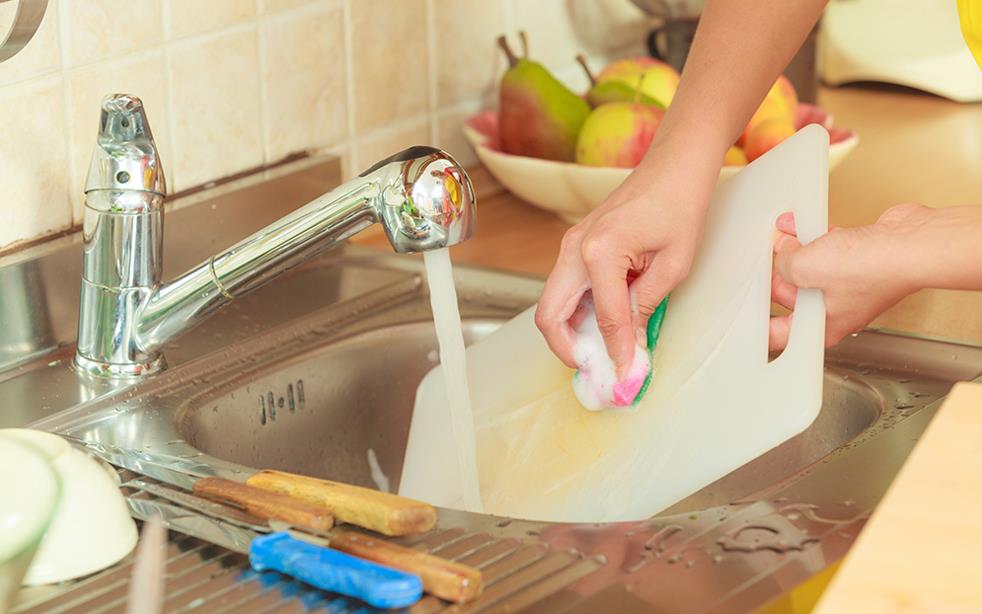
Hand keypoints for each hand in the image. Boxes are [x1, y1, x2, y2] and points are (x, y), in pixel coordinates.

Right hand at [535, 160, 714, 374]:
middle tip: (595, 369)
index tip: (626, 376)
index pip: (604, 319)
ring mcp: (570, 246)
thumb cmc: (680, 205)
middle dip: (567, 350)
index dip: (615, 352)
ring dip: (570, 332)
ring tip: (602, 351)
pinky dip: (576, 313)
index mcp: (599, 252)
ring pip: (552, 304)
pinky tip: (603, 325)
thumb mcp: (674, 265)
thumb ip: (647, 307)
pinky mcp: (575, 246)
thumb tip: (633, 345)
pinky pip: (565, 290)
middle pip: (549, 316)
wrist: (673, 166)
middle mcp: (574, 249)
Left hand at [769, 203, 929, 349]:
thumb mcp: (806, 266)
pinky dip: (817, 239)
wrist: (911, 245)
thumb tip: (782, 253)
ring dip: (795, 250)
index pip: (782, 335)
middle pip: (793, 297)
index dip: (761, 326)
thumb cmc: (873, 268)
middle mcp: (837, 310)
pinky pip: (830, 251)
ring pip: (811, 270)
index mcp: (822, 326)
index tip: (746, 316)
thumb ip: (785, 263)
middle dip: (777, 274)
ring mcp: (850, 285)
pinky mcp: (861, 262)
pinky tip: (804, 224)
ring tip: (782, 234)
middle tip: (764, 257)